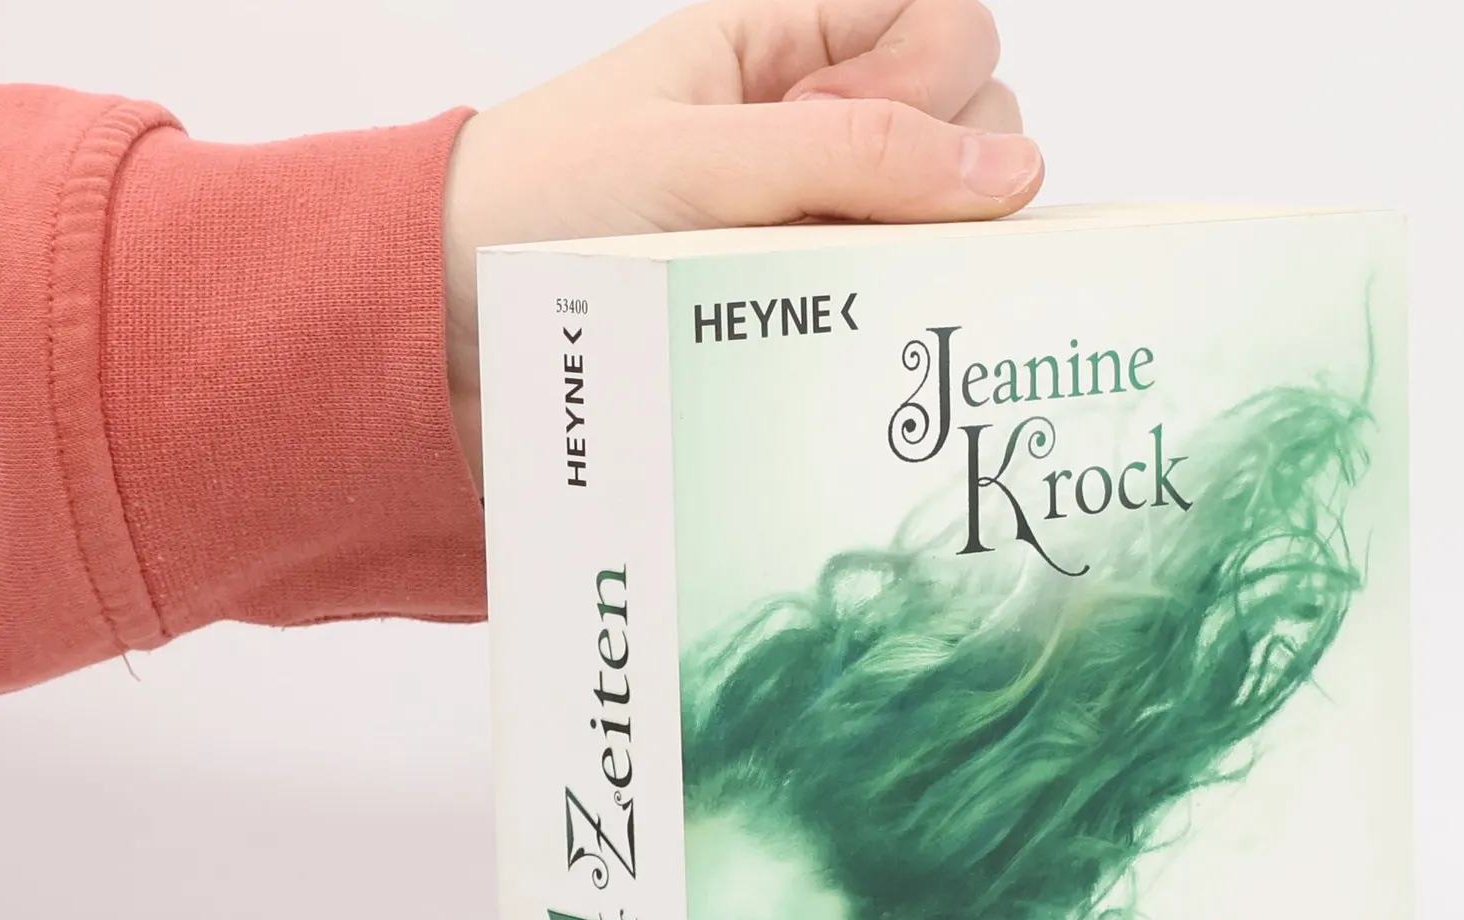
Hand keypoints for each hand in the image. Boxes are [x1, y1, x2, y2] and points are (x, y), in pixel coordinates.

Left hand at [442, 0, 1039, 485]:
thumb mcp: (699, 158)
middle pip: (971, 125)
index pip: (944, 24)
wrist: (445, 322)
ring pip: (946, 224)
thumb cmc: (539, 207)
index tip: (858, 129)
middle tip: (824, 219)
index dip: (934, 74)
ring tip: (823, 289)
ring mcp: (818, 228)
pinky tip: (855, 343)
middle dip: (932, 171)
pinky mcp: (805, 318)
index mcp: (784, 50)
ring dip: (917, 257)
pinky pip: (897, 309)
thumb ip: (858, 157)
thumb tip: (1017, 174)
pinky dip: (898, 323)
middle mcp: (817, 135)